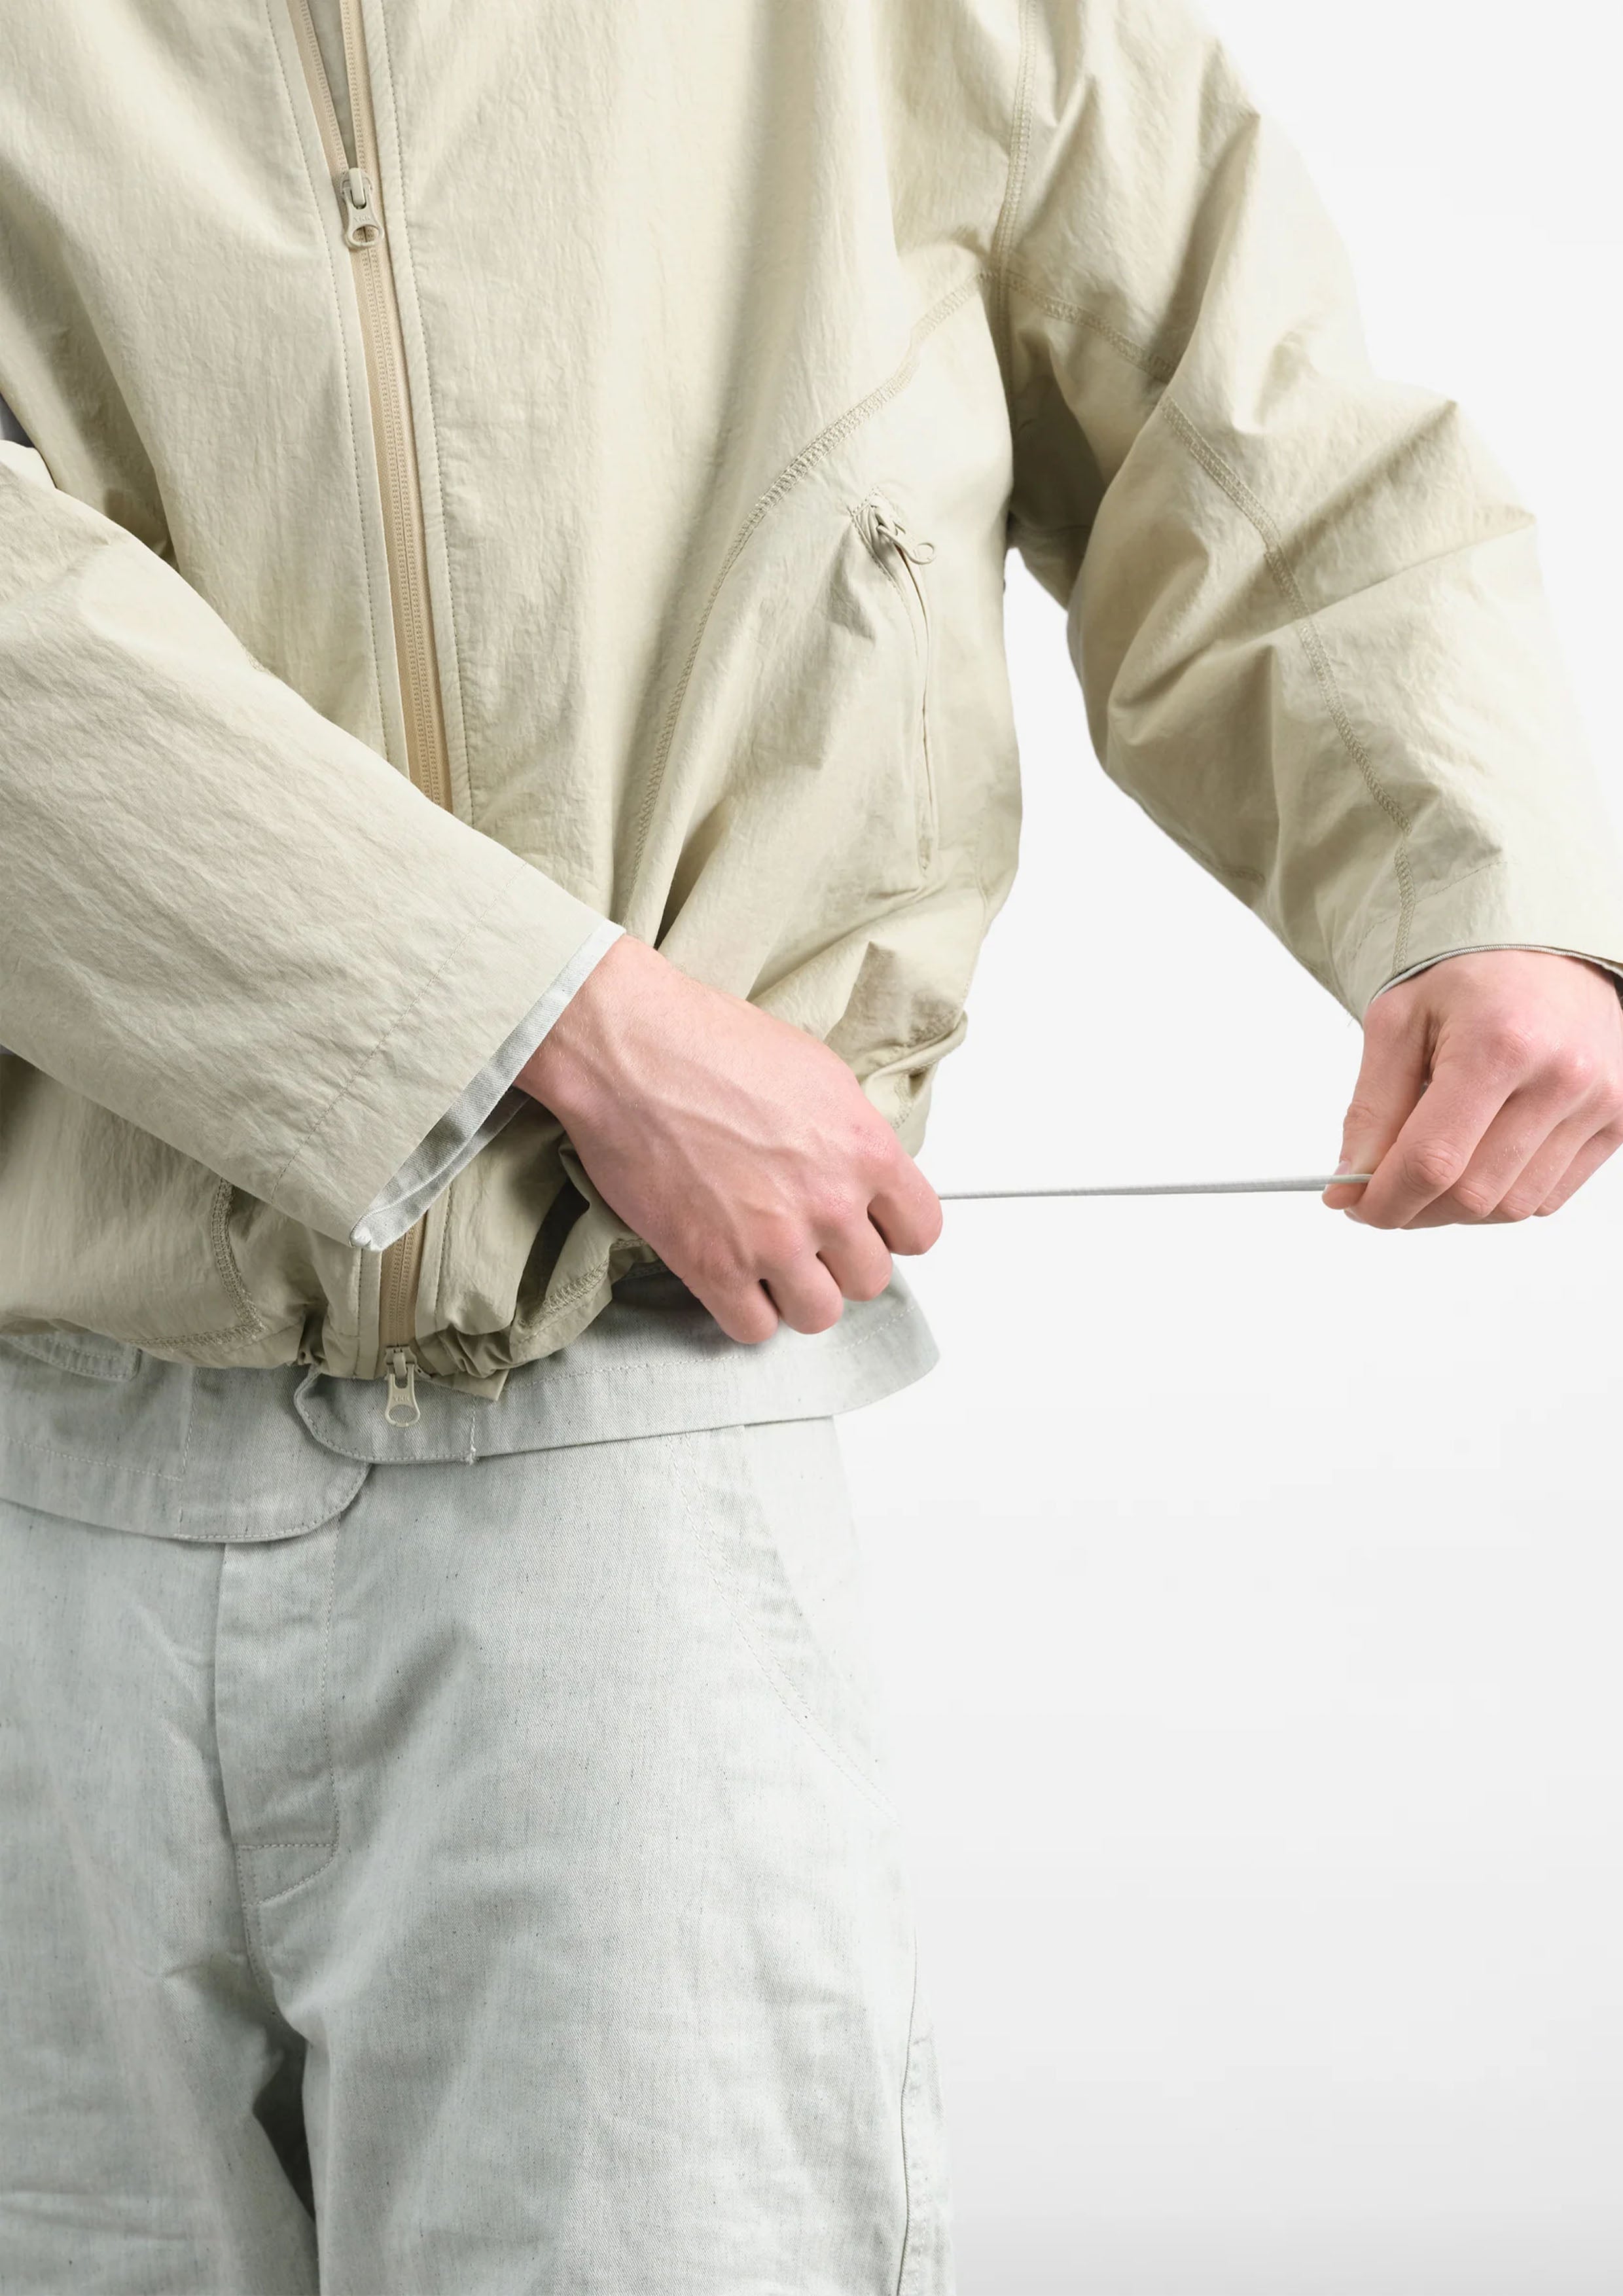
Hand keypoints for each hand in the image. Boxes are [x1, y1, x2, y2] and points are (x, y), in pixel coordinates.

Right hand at [516, 935, 941, 1339]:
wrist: (629, 1051)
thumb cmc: (710, 1043)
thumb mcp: (816, 1072)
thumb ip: (850, 1136)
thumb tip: (860, 1173)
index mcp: (865, 1150)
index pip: (921, 1230)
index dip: (892, 1230)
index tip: (868, 1225)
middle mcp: (829, 1203)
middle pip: (870, 1279)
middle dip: (840, 1262)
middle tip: (806, 1237)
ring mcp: (773, 1242)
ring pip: (819, 1315)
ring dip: (798, 1294)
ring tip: (769, 1262)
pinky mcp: (713, 1268)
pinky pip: (754, 1328)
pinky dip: (745, 1311)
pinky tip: (731, 1277)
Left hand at [1323, 950, 1622, 1226]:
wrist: (1547, 949)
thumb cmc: (1468, 980)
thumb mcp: (1397, 1022)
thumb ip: (1370, 1109)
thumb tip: (1349, 1184)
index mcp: (1499, 1044)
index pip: (1433, 1161)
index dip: (1384, 1200)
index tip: (1354, 1206)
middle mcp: (1561, 1077)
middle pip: (1472, 1195)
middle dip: (1414, 1209)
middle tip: (1382, 1192)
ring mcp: (1599, 1103)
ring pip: (1511, 1207)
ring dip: (1457, 1208)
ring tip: (1433, 1167)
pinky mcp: (1618, 1122)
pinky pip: (1547, 1198)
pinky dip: (1502, 1196)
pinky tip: (1480, 1157)